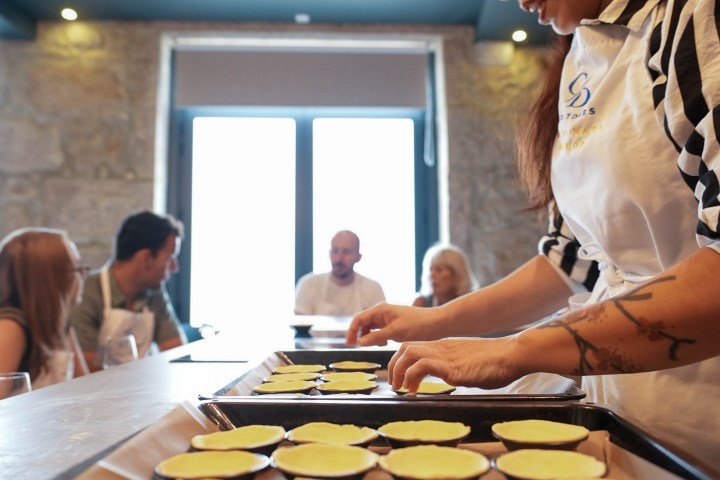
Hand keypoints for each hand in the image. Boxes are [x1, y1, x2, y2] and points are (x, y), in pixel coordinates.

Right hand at [345, 303, 439, 346]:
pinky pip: (379, 331)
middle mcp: (382, 312)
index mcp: (380, 309)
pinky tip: (383, 344)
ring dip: (368, 337)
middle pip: (362, 322)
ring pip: (370, 327)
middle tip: (355, 347)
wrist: (436, 324)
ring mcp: (387, 318)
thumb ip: (376, 337)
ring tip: (372, 346)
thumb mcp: (395, 332)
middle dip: (358, 334)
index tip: (349, 344)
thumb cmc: (417, 325)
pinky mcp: (393, 324)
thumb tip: (359, 342)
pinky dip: (377, 338)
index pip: (359, 319)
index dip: (351, 331)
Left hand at [387, 337, 523, 391]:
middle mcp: (442, 348)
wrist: (513, 354)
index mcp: (446, 346)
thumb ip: (458, 367)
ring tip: (400, 388)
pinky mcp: (451, 366)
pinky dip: (412, 376)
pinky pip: (422, 365)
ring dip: (399, 371)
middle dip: (394, 365)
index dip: (401, 360)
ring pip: (409, 353)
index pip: (414, 346)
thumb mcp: (470, 362)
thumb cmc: (498, 361)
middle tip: (395, 384)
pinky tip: (415, 390)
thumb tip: (455, 377)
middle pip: (405, 347)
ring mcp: (446, 355)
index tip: (400, 376)